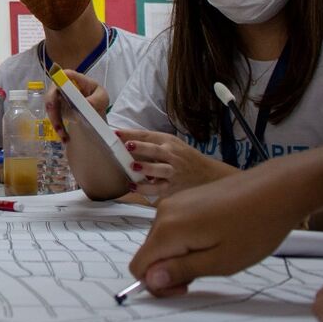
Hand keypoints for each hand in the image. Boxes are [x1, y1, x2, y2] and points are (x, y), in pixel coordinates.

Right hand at [45, 70, 107, 140]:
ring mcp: (58, 97)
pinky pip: (53, 117)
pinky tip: (64, 137)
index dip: (58, 82)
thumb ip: (97, 99)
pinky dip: (58, 127)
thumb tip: (87, 104)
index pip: (64, 76)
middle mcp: (62, 86)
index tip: (59, 91)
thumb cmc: (98, 98)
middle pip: (52, 94)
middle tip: (58, 125)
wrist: (95, 109)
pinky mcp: (57, 108)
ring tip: (63, 135)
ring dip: (55, 122)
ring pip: (51, 108)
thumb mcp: (103, 97)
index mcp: (75, 79)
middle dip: (53, 110)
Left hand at [117, 129, 234, 197]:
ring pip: (161, 170)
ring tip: (134, 167)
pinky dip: (147, 189)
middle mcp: (171, 155)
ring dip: (147, 168)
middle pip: (156, 150)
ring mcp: (173, 172)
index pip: (147, 135)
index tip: (116, 133)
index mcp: (167, 142)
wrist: (206, 173)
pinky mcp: (173, 186)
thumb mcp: (169, 142)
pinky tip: (134, 186)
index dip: (132, 134)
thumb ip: (148, 141)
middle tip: (128, 146)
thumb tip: (121, 138)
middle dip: (142, 147)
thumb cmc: (182, 156)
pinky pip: (159, 188)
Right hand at [128, 166, 301, 296]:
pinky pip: (173, 226)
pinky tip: (215, 237)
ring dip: (180, 254)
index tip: (186, 286)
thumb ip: (181, 271)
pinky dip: (186, 239)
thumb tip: (150, 280)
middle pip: (150, 252)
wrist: (275, 189)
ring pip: (162, 240)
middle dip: (170, 269)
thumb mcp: (220, 261)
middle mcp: (162, 212)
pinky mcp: (185, 197)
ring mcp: (173, 202)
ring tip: (215, 253)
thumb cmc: (253, 228)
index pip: (139, 266)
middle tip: (207, 271)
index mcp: (167, 230)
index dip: (157, 284)